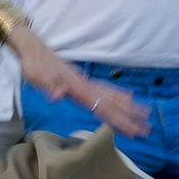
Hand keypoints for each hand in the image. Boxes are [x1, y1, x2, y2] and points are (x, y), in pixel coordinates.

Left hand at [11, 30, 147, 139]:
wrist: (32, 48)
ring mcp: (86, 81)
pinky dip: (119, 93)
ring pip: (112, 95)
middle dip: (130, 117)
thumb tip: (57, 95)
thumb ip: (48, 86)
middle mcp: (86, 85)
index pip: (102, 107)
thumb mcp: (36, 77)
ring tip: (146, 115)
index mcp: (77, 88)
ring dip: (129, 106)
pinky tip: (128, 96)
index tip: (133, 131)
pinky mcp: (82, 80)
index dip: (118, 120)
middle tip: (147, 129)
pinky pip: (106, 88)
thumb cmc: (32, 65)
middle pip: (112, 103)